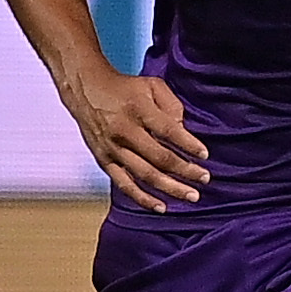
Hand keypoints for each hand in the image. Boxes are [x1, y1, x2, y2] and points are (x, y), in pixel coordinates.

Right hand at [65, 69, 208, 211]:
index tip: (204, 155)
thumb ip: (172, 105)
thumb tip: (184, 130)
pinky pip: (124, 184)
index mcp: (138, 110)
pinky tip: (161, 206)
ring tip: (192, 196)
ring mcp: (112, 148)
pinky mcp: (103, 160)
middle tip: (205, 178)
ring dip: (170, 188)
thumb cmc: (125, 88)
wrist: (85, 89)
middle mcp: (124, 131)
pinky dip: (142, 198)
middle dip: (185, 171)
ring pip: (144, 174)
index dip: (188, 144)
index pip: (168, 130)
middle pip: (159, 157)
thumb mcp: (152, 85)